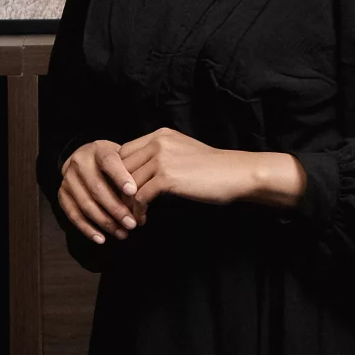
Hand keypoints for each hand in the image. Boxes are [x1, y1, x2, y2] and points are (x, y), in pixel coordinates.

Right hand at [57, 140, 139, 243]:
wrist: (84, 158)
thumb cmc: (111, 162)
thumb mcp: (122, 156)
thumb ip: (131, 170)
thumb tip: (146, 193)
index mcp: (98, 150)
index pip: (109, 162)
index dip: (120, 177)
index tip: (133, 192)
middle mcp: (79, 163)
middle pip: (97, 188)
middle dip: (116, 209)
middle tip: (131, 224)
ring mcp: (68, 179)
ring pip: (86, 204)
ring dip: (105, 222)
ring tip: (122, 233)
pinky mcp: (62, 194)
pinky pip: (73, 215)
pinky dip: (87, 229)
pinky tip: (101, 238)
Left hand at [118, 128, 308, 212]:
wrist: (237, 173)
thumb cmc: (213, 168)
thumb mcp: (183, 152)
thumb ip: (160, 156)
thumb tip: (138, 173)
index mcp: (160, 135)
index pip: (124, 152)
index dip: (118, 174)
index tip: (121, 192)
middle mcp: (158, 142)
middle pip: (121, 167)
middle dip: (117, 190)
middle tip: (121, 209)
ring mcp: (161, 159)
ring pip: (128, 183)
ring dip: (126, 204)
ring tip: (131, 218)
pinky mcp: (167, 177)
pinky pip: (140, 196)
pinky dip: (138, 211)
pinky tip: (143, 219)